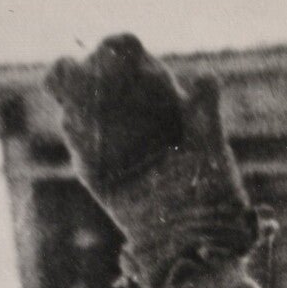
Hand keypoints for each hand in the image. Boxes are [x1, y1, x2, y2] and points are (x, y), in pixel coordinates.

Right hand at [46, 35, 258, 287]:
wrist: (195, 237)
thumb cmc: (211, 189)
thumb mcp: (210, 148)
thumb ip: (203, 111)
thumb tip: (206, 76)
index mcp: (156, 93)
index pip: (125, 56)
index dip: (115, 50)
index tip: (116, 52)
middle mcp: (127, 109)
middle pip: (89, 74)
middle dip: (85, 72)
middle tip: (93, 77)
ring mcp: (107, 139)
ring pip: (75, 105)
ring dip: (76, 100)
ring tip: (86, 106)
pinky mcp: (95, 168)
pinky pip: (78, 145)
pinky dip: (78, 136)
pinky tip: (83, 134)